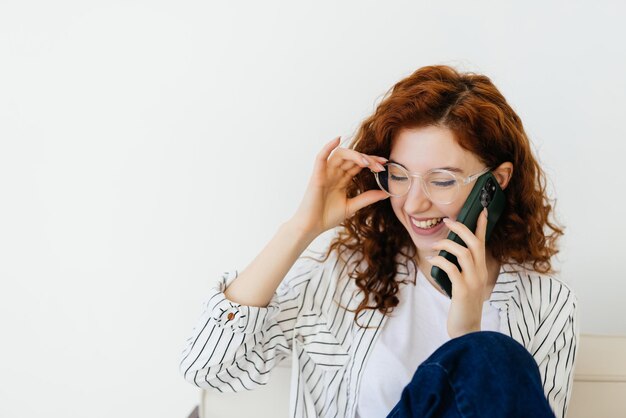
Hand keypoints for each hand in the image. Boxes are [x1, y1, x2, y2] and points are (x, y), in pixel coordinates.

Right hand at [289, 136, 388, 238]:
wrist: (311, 227)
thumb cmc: (327, 217)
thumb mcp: (352, 206)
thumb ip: (367, 198)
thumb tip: (386, 193)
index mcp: (342, 179)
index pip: (358, 164)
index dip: (372, 162)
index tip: (385, 164)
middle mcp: (334, 173)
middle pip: (352, 158)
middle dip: (368, 159)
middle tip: (380, 165)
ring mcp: (325, 173)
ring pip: (341, 154)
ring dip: (355, 155)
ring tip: (367, 162)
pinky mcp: (317, 175)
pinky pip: (321, 157)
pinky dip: (328, 146)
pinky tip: (337, 139)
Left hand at [427, 208, 489, 338]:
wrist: (466, 330)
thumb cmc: (462, 305)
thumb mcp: (465, 283)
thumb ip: (461, 268)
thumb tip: (446, 252)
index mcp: (481, 270)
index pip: (483, 243)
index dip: (482, 226)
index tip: (481, 210)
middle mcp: (480, 273)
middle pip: (474, 243)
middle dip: (461, 229)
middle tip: (447, 222)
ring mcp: (473, 282)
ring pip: (464, 253)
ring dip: (447, 245)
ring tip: (434, 246)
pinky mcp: (462, 291)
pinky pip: (451, 269)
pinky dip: (440, 261)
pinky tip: (431, 261)